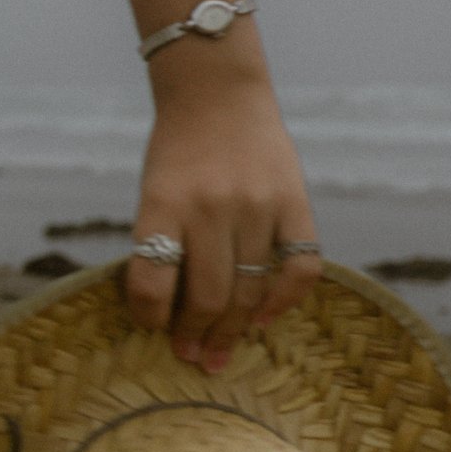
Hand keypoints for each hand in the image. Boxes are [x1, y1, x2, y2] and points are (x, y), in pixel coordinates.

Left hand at [124, 73, 320, 369]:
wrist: (217, 94)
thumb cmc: (176, 152)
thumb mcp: (153, 191)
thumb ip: (162, 241)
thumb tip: (170, 309)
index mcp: (163, 203)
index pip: (151, 279)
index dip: (149, 315)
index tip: (152, 329)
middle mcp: (210, 206)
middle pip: (208, 295)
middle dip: (196, 335)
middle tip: (192, 357)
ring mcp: (257, 205)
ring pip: (251, 288)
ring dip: (235, 329)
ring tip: (221, 353)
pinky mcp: (295, 201)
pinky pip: (300, 265)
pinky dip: (285, 299)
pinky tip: (266, 318)